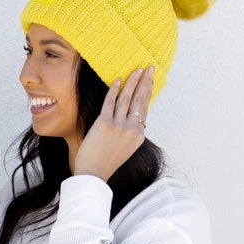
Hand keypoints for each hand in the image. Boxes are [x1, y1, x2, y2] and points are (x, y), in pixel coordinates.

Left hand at [73, 67, 153, 181]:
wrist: (93, 174)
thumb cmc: (105, 162)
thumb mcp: (125, 148)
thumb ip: (129, 132)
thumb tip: (130, 117)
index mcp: (138, 135)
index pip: (144, 108)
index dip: (147, 93)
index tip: (150, 81)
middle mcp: (132, 129)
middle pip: (140, 100)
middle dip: (145, 82)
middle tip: (149, 68)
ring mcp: (119, 126)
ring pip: (127, 98)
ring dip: (132, 81)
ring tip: (136, 70)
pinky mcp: (104, 124)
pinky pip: (110, 102)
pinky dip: (114, 89)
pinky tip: (118, 80)